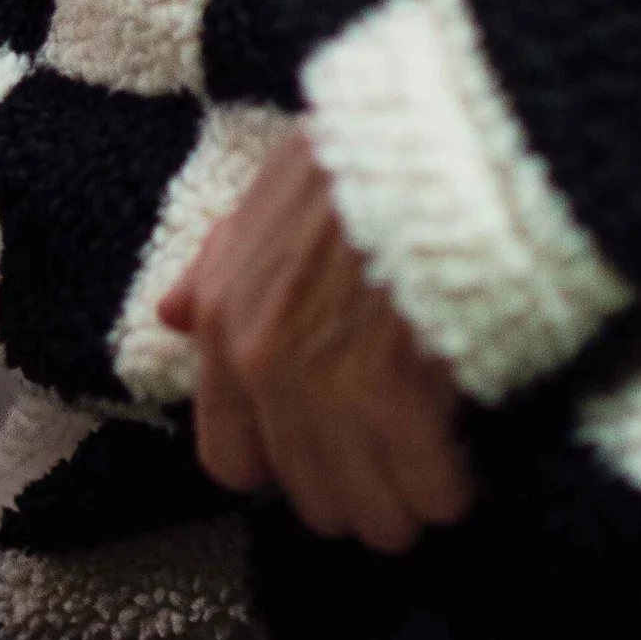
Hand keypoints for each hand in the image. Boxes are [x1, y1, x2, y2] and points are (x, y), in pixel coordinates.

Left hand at [159, 126, 474, 554]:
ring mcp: (328, 385)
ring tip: (435, 490)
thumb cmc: (364, 157)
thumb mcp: (269, 196)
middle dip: (356, 496)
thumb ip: (222, 265)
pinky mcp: (397, 391)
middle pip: (308, 494)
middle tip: (396, 478)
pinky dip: (449, 490)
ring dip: (403, 508)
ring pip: (366, 509)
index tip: (330, 456)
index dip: (285, 467)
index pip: (230, 458)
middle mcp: (265, 368)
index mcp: (229, 324)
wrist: (436, 130)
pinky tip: (466, 475)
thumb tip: (174, 313)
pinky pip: (426, 486)